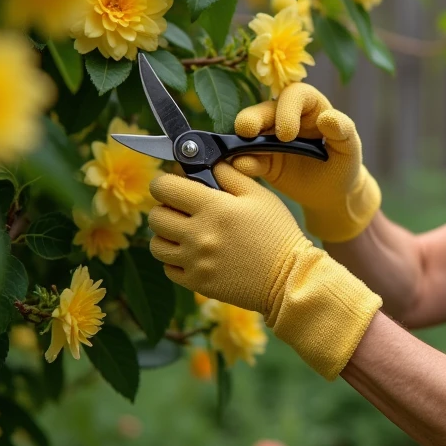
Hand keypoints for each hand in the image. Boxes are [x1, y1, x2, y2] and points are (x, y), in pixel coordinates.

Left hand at [148, 162, 381, 378]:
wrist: (289, 277)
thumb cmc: (278, 232)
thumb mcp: (260, 195)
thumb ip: (230, 174)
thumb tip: (203, 163)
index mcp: (214, 207)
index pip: (164, 187)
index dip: (166, 182)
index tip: (175, 185)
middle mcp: (199, 234)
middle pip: (156, 216)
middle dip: (166, 208)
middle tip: (183, 210)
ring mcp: (195, 261)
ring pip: (156, 244)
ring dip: (167, 236)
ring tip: (186, 234)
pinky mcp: (197, 283)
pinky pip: (168, 268)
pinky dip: (175, 260)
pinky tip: (193, 254)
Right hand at [232, 82, 379, 242]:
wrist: (332, 193)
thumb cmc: (344, 164)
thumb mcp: (350, 148)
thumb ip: (343, 131)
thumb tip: (327, 118)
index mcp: (310, 106)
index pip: (294, 95)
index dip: (287, 109)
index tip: (287, 134)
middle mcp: (286, 117)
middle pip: (264, 110)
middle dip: (253, 118)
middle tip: (247, 132)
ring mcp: (270, 138)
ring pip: (250, 132)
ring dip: (241, 140)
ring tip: (238, 153)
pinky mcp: (261, 160)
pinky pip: (247, 158)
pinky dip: (242, 162)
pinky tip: (243, 168)